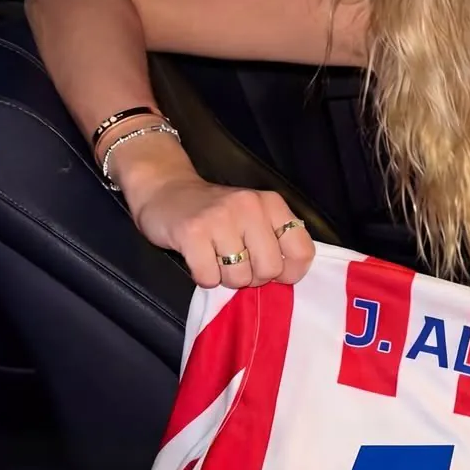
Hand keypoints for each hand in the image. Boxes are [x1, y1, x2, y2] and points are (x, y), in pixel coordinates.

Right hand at [132, 175, 315, 289]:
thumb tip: (288, 277)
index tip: (273, 273)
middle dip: (253, 278)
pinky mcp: (192, 232)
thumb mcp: (254, 216)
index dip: (291, 273)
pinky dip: (204, 278)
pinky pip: (209, 278)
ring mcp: (220, 218)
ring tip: (216, 259)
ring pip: (239, 278)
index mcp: (272, 203)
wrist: (166, 191)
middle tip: (237, 264)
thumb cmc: (216, 213)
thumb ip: (275, 240)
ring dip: (226, 278)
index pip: (302, 251)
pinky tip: (199, 260)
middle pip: (270, 269)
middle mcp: (250, 207)